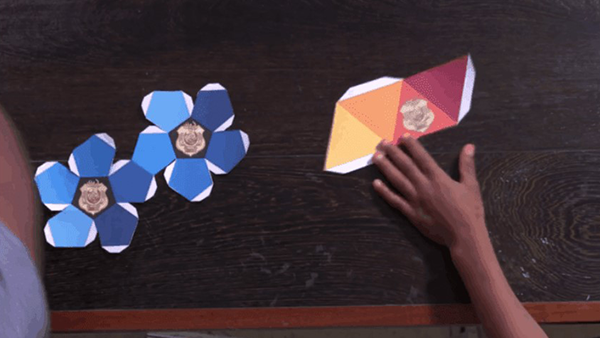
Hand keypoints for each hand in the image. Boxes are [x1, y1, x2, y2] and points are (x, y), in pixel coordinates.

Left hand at [372, 136, 485, 250]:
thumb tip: (469, 146)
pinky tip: (375, 183)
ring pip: (397, 180)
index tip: (402, 135)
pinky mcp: (411, 213)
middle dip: (393, 152)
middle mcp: (424, 186)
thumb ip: (467, 165)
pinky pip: (394, 200)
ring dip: (385, 167)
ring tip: (376, 156)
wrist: (464, 236)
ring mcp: (416, 200)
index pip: (422, 157)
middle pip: (405, 166)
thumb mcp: (471, 186)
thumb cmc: (470, 211)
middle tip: (382, 141)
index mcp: (438, 178)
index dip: (411, 145)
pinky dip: (384, 192)